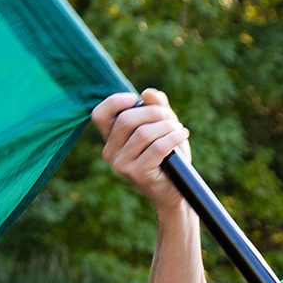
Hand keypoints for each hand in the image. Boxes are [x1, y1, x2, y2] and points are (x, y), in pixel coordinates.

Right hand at [93, 88, 190, 206]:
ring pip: (144, 133)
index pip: (100, 115)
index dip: (115, 101)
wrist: (175, 189)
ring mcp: (121, 165)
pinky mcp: (137, 174)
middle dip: (154, 112)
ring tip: (179, 130)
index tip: (135, 99)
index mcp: (111, 140)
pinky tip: (182, 135)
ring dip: (167, 126)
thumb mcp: (162, 126)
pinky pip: (157, 147)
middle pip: (127, 119)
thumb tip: (148, 93)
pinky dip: (174, 137)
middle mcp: (110, 153)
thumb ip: (155, 107)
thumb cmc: (167, 155)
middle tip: (171, 118)